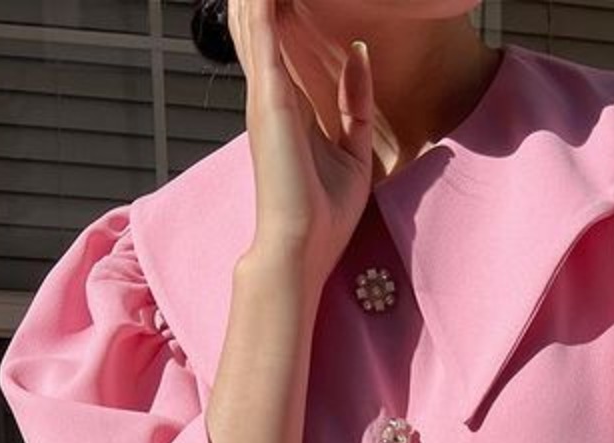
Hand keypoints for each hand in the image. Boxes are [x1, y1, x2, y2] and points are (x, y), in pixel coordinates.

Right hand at [228, 1, 374, 277]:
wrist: (301, 247)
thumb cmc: (324, 215)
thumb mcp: (354, 150)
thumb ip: (356, 101)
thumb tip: (359, 54)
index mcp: (288, 107)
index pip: (278, 41)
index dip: (280, 6)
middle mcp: (269, 95)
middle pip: (259, 23)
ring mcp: (265, 93)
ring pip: (254, 18)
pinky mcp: (269, 96)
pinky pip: (263, 30)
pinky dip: (264, 2)